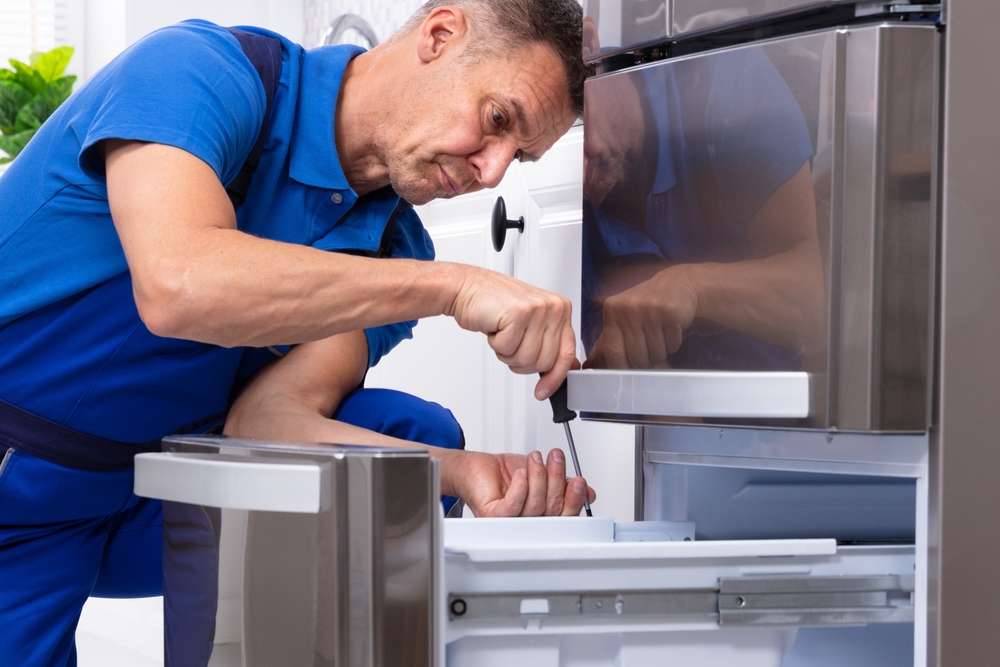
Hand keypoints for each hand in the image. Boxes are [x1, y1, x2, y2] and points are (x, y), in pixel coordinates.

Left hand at [445, 449, 595, 516]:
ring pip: (534, 506)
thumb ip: (565, 483)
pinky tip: (521, 473)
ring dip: (538, 477)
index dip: (574, 500)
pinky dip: (520, 487)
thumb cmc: (506, 474)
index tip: (580, 482)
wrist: (477, 467)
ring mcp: (510, 522)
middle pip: (552, 509)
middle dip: (557, 480)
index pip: (564, 515)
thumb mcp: (543, 474)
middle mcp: (527, 522)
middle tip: (556, 458)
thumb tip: (587, 491)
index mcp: (542, 516)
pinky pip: (513, 506)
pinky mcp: (493, 515)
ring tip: (535, 458)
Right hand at [449, 267, 575, 399]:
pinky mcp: (519, 313)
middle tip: (511, 344)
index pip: (567, 353)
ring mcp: (538, 309)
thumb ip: (551, 343)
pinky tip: (496, 328)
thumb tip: (567, 366)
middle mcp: (554, 307)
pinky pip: (508, 349)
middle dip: (522, 362)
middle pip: (544, 362)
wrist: (468, 288)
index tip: (543, 390)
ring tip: (504, 333)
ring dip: (508, 354)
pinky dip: (497, 345)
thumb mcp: (531, 324)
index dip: (554, 377)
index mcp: (561, 309)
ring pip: (527, 359)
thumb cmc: (496, 305)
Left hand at [587, 266, 698, 368]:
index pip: (613, 352)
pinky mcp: (670, 312)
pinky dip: (673, 344)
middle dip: (644, 362)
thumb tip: (593, 364)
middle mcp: (629, 308)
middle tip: (648, 351)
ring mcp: (650, 309)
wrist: (675, 284)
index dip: (621, 368)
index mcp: (612, 311)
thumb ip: (610, 338)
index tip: (627, 374)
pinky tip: (670, 330)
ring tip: (660, 337)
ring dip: (660, 353)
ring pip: (656, 353)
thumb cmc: (646, 305)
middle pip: (636, 357)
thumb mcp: (622, 315)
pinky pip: (672, 345)